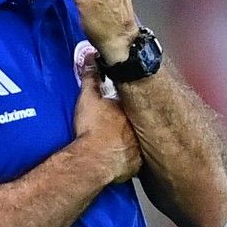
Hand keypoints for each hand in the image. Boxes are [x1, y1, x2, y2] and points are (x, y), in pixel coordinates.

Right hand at [73, 59, 140, 183]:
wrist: (93, 160)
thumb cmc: (92, 131)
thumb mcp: (88, 99)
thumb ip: (91, 78)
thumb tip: (91, 60)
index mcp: (129, 113)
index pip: (130, 105)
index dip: (120, 108)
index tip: (113, 111)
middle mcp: (138, 131)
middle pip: (135, 125)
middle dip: (126, 126)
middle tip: (113, 129)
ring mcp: (138, 150)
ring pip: (136, 144)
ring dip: (127, 144)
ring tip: (114, 145)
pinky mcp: (134, 166)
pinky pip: (132, 162)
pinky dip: (126, 161)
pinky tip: (116, 160)